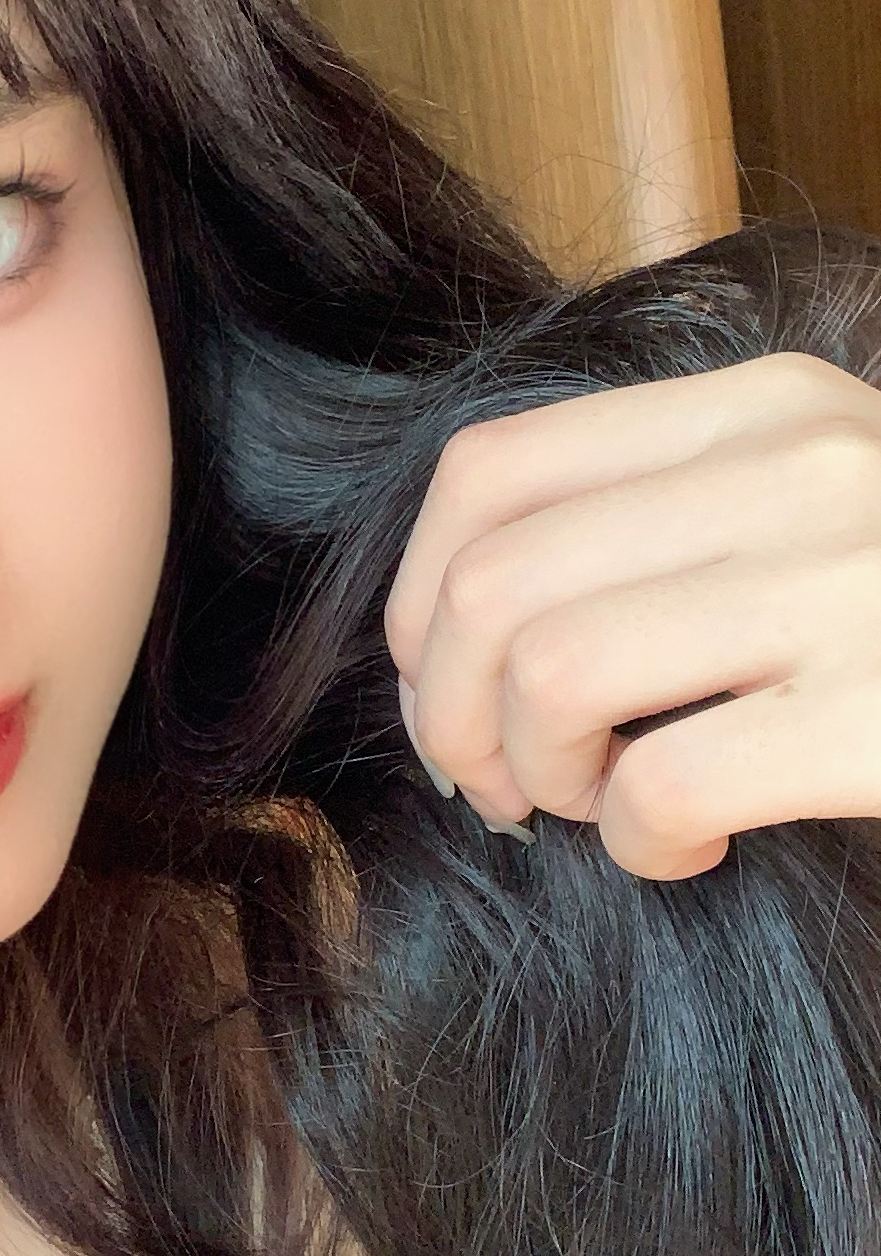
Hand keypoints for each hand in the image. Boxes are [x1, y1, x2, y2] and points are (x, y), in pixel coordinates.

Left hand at [384, 352, 880, 880]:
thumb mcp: (809, 499)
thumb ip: (665, 515)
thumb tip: (459, 624)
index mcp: (758, 408)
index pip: (486, 472)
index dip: (418, 598)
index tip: (443, 682)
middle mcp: (795, 469)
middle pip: (493, 587)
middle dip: (450, 714)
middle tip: (500, 783)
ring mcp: (846, 585)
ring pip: (550, 675)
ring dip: (536, 773)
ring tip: (594, 804)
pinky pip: (661, 785)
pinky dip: (636, 841)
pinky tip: (684, 848)